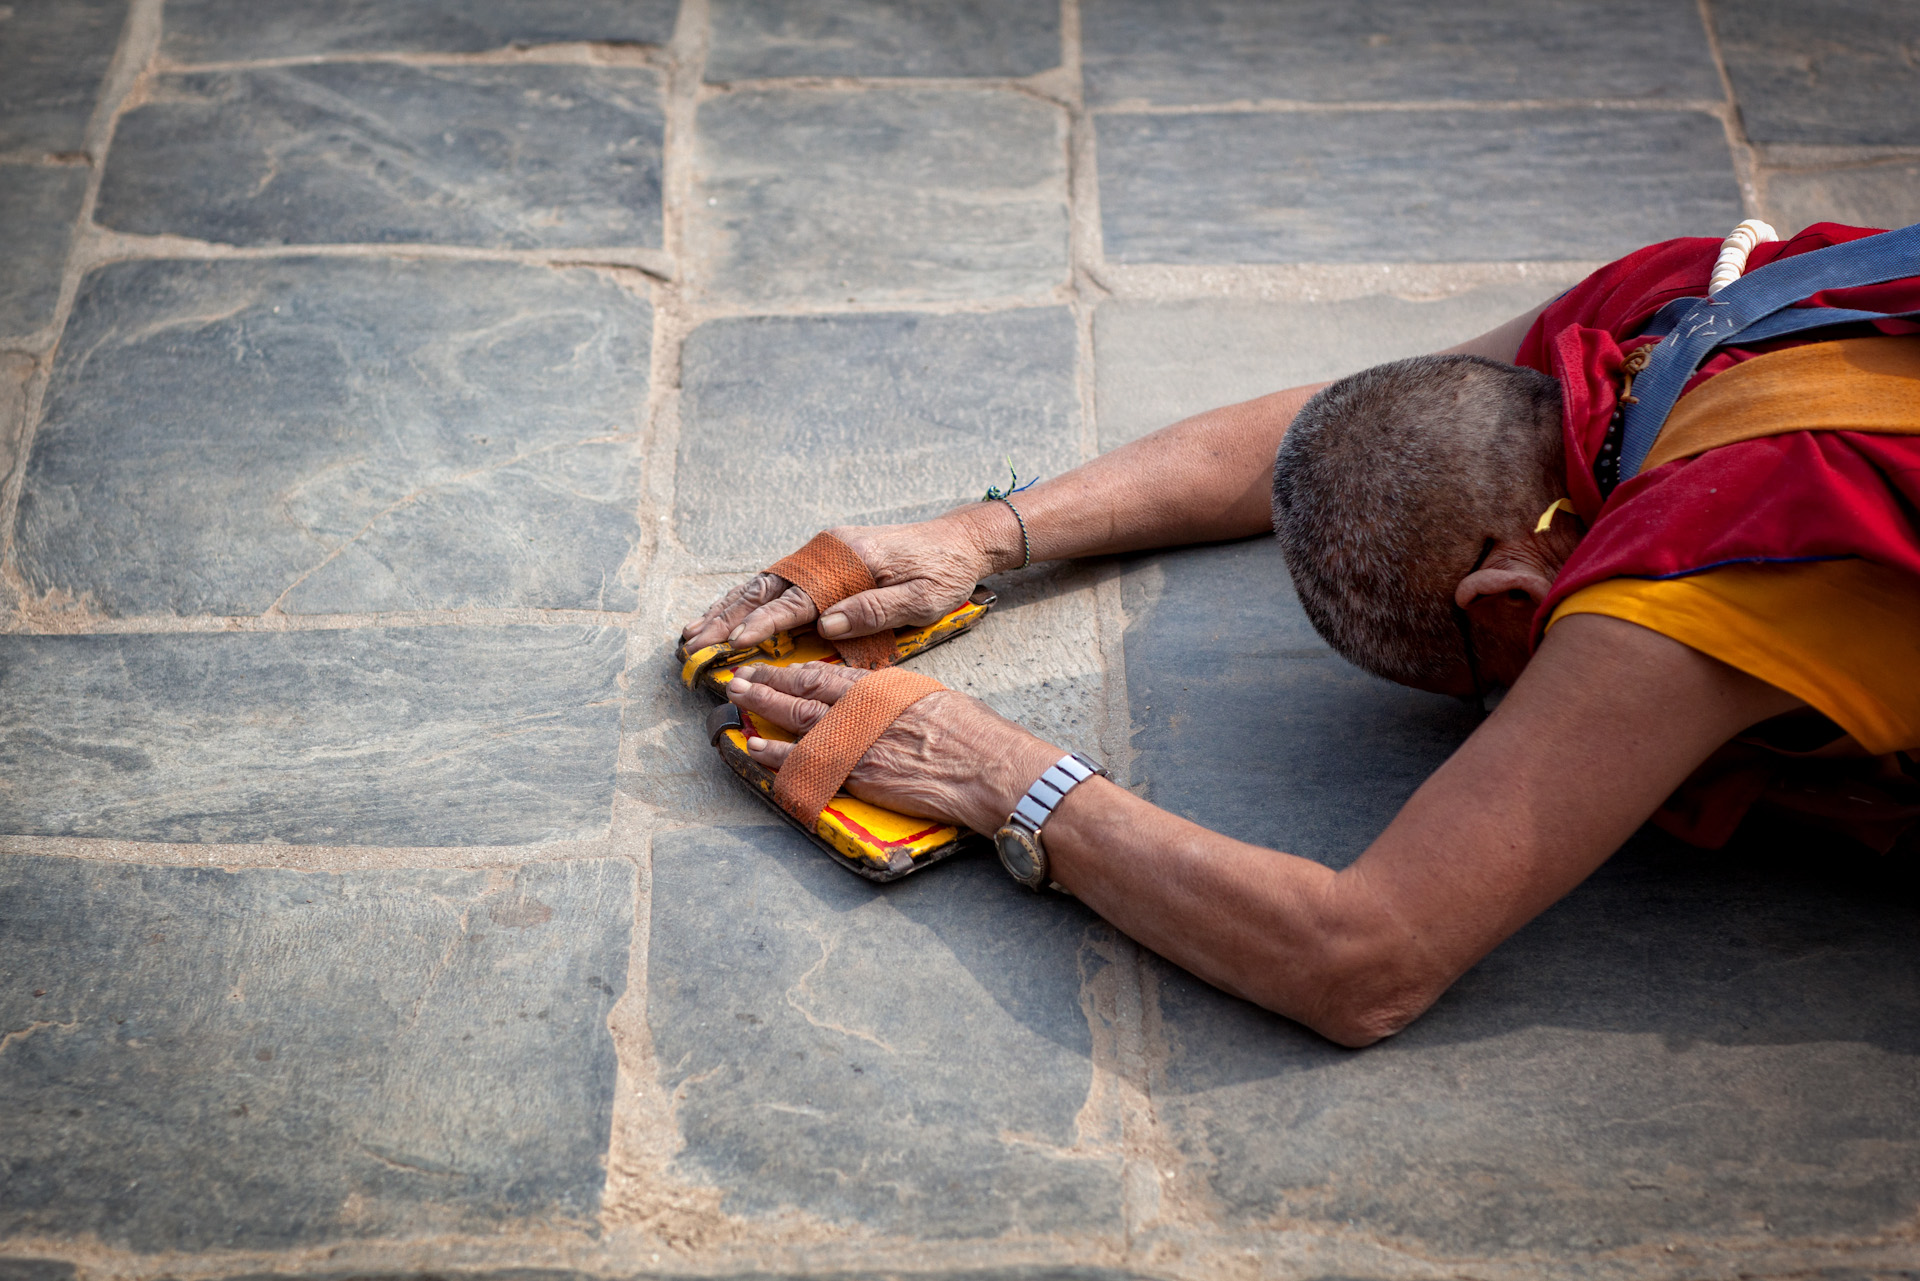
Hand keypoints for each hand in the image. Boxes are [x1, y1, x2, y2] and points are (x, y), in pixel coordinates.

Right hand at [679, 504, 1020, 653]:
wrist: (960, 541)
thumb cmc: (944, 573)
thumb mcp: (920, 599)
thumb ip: (872, 612)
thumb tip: (823, 627)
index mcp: (851, 560)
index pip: (798, 598)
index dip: (764, 624)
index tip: (733, 644)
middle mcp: (829, 551)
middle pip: (768, 587)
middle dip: (727, 617)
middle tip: (693, 645)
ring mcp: (824, 552)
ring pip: (765, 582)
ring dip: (728, 608)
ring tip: (694, 632)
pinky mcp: (825, 559)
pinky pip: (780, 581)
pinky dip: (749, 599)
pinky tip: (728, 615)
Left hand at [725, 661, 1061, 835]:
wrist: (986, 769)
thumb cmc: (971, 733)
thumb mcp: (929, 698)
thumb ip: (893, 698)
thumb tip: (875, 700)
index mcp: (879, 688)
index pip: (823, 675)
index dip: (790, 672)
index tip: (770, 669)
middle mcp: (861, 711)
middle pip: (801, 693)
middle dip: (765, 686)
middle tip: (737, 680)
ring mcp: (856, 744)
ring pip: (796, 723)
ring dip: (763, 713)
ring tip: (737, 704)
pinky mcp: (857, 776)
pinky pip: (807, 764)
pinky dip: (777, 758)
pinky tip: (755, 751)